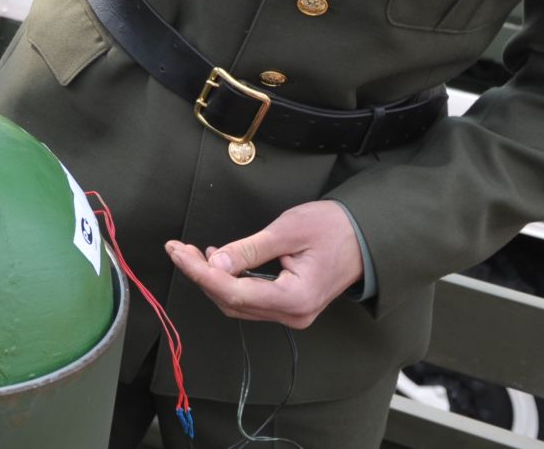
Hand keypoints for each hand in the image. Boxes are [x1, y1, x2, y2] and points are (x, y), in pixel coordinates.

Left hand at [166, 200, 362, 329]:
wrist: (366, 237)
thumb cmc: (334, 228)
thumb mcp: (287, 230)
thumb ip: (250, 249)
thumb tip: (216, 262)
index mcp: (294, 298)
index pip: (233, 292)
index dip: (200, 273)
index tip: (177, 254)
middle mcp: (293, 314)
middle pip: (232, 302)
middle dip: (200, 275)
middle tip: (178, 249)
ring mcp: (292, 313)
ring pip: (238, 304)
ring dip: (213, 279)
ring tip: (193, 253)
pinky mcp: (290, 306)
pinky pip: (251, 300)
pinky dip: (230, 282)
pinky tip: (219, 262)